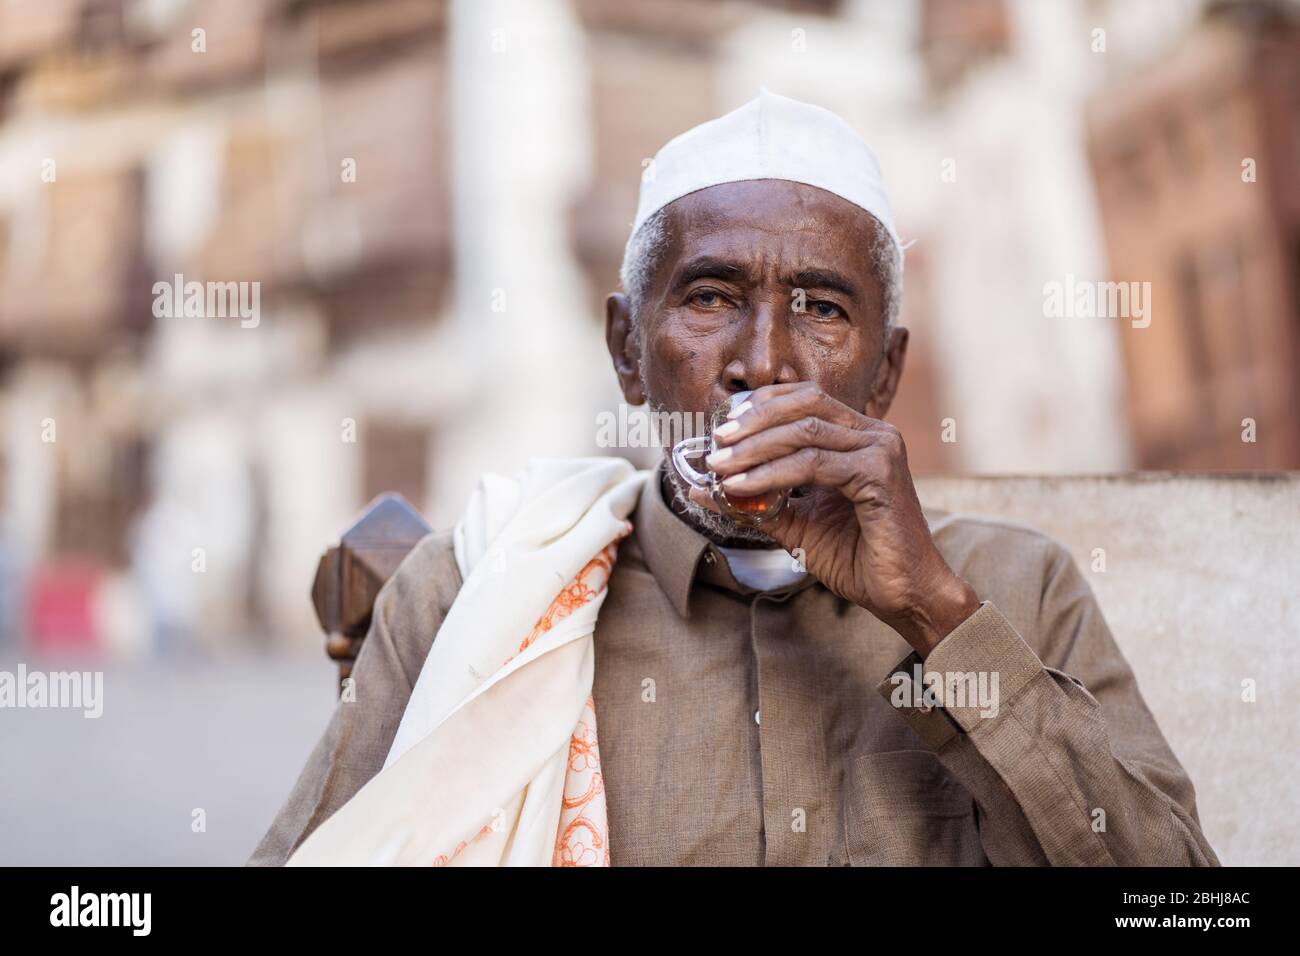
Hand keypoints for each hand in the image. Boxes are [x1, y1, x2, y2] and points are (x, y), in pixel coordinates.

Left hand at [698, 382, 979, 656]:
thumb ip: (754, 503)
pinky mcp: (879, 472)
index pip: (804, 398)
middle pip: (804, 403)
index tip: (721, 429)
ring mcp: (880, 449)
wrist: (902, 594)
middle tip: (715, 443)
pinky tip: (742, 486)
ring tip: (719, 467)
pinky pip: (813, 464)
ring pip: (804, 430)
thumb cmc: (856, 558)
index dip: (760, 406)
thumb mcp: (794, 524)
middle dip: (753, 420)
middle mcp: (873, 433)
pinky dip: (771, 473)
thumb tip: (700, 489)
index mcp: (857, 436)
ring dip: (754, 447)